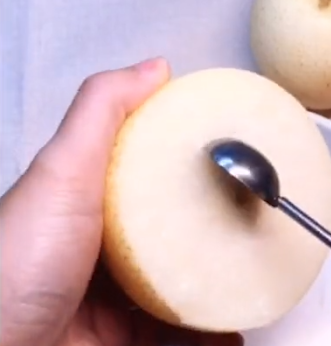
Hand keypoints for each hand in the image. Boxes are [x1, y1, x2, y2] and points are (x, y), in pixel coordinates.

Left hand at [0, 58, 242, 345]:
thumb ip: (104, 111)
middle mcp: (104, 246)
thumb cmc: (16, 267)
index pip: (151, 171)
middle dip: (213, 227)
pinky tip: (231, 325)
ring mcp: (116, 295)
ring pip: (180, 283)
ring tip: (251, 275)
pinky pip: (179, 331)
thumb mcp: (64, 171)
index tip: (227, 156)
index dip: (189, 161)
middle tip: (248, 223)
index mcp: (94, 199)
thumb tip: (154, 68)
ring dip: (218, 282)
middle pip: (172, 230)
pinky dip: (209, 330)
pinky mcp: (124, 338)